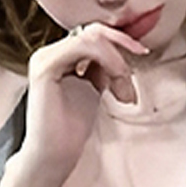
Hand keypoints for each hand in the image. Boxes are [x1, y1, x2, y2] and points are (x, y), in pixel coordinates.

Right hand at [11, 22, 147, 186]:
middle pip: (94, 32)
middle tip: (132, 77)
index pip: (93, 34)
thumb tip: (119, 54)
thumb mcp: (93, 89)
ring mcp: (45, 57)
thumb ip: (101, 68)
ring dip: (117, 62)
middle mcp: (49, 53)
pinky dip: (107, 61)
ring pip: (92, 37)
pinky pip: (84, 46)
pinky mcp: (45, 67)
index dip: (120, 41)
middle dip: (122, 49)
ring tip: (123, 91)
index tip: (140, 54)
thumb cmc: (71, 129)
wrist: (53, 155)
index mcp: (59, 56)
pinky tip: (113, 86)